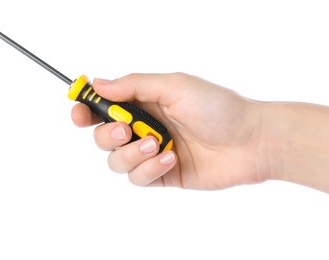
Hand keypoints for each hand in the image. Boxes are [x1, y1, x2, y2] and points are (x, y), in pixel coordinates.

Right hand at [71, 73, 268, 188]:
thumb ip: (134, 85)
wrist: (250, 141)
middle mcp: (146, 126)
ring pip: (116, 161)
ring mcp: (153, 152)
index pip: (104, 106)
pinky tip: (170, 159)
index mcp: (146, 101)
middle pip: (102, 136)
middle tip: (127, 130)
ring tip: (157, 145)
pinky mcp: (163, 175)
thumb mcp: (175, 86)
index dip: (86, 110)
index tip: (78, 113)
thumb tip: (98, 83)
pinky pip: (138, 178)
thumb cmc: (218, 108)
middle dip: (108, 135)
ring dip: (130, 154)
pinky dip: (149, 169)